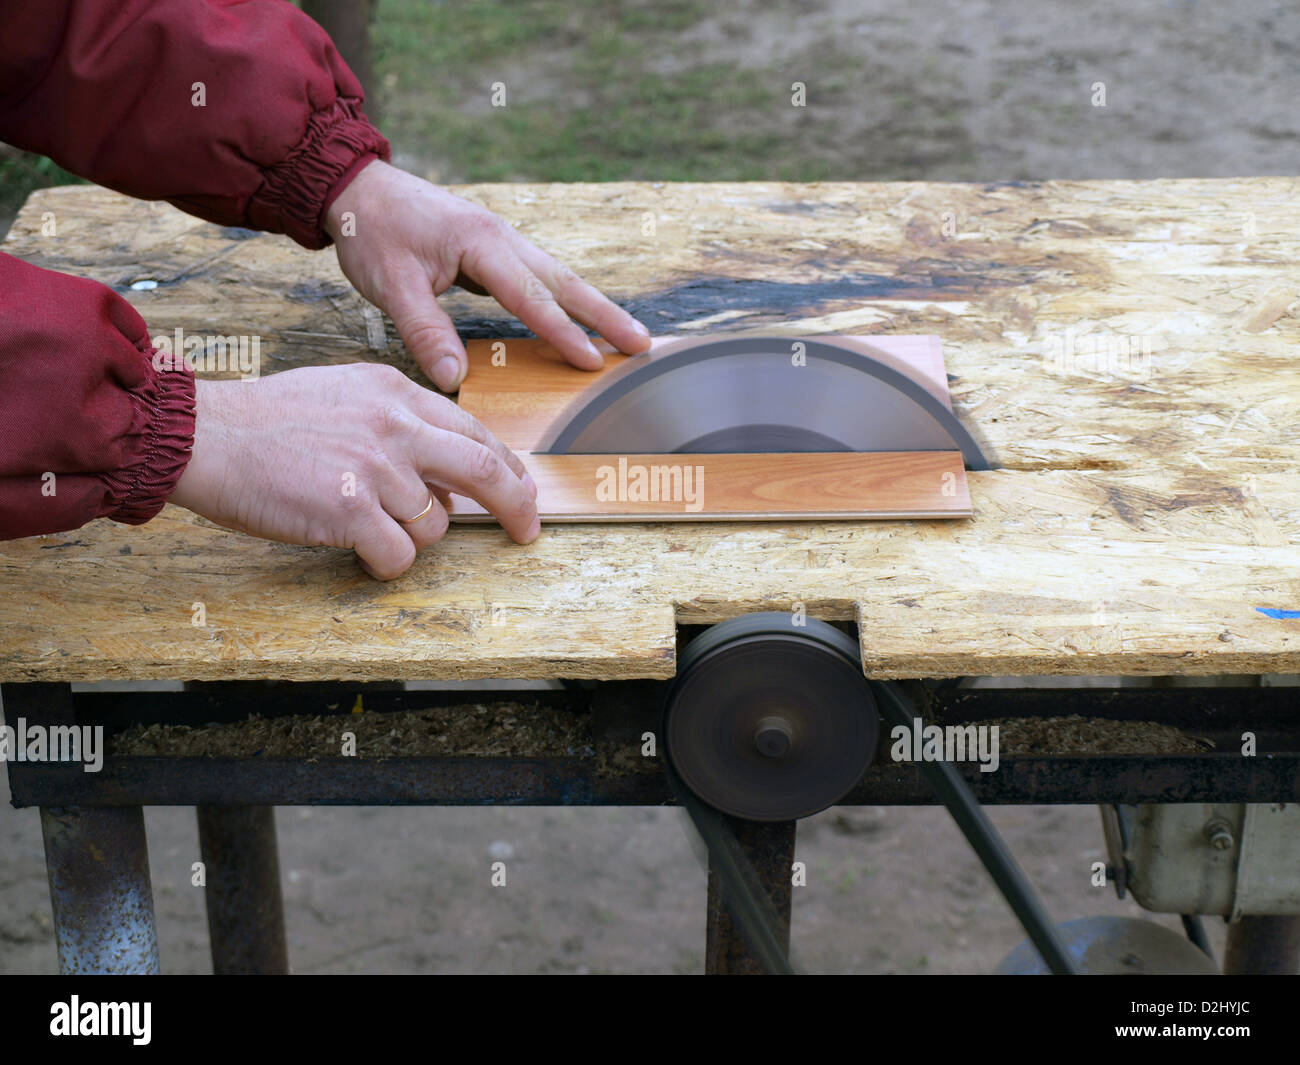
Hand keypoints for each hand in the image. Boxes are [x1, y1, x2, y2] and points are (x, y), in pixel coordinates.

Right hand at [167, 364, 539, 578]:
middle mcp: (396, 426)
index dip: (508, 468)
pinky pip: (400, 556)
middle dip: (516, 505)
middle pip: (484, 470)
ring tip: (364, 522)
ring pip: (434, 524)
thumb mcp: (346, 395)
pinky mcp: (352, 511)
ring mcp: (376, 469)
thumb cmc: (269, 422)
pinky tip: (356, 548)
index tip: (524, 491)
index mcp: (397, 394)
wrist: (207, 436)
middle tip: (527, 531)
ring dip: (412, 537)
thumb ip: (401, 424)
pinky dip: (386, 564)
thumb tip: (445, 477)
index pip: (475, 432)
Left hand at [325, 160, 651, 390]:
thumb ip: (424, 330)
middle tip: (643, 345)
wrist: (359, 187)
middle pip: (565, 282)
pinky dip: (565, 300)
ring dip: (594, 307)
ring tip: (627, 336)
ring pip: (558, 278)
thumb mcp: (390, 284)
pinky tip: (579, 319)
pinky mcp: (494, 250)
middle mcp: (502, 238)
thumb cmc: (373, 231)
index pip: (531, 296)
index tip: (595, 362)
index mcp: (481, 243)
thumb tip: (455, 379)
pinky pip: (539, 279)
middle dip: (606, 315)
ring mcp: (501, 241)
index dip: (564, 332)